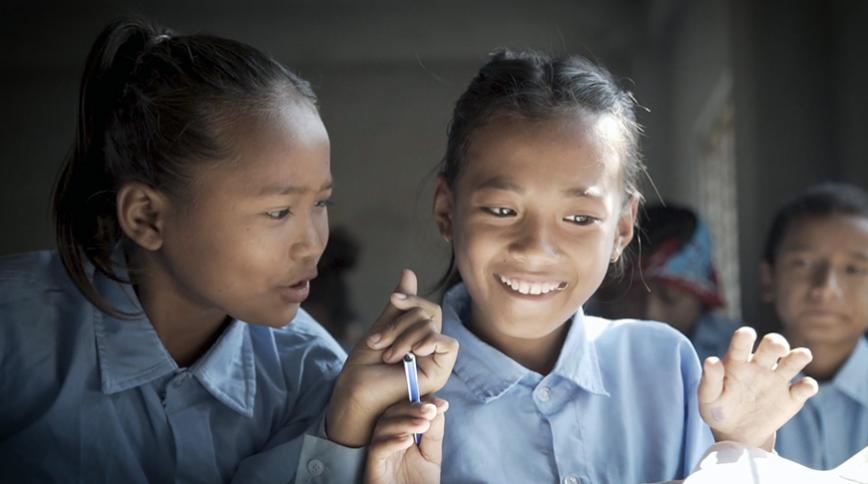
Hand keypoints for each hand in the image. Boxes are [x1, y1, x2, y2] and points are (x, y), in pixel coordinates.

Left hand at [326, 269, 458, 446]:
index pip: (427, 308)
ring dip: (405, 337)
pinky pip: (448, 344)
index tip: (392, 300)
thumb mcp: (381, 329)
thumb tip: (409, 273)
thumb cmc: (363, 368)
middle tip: (380, 343)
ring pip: (433, 326)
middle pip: (430, 314)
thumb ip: (398, 306)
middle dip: (401, 323)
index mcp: (417, 339)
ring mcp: (435, 361)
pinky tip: (413, 352)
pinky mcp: (439, 373)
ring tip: (388, 356)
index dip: (412, 300)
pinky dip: (429, 342)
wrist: (355, 393)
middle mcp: (429, 349)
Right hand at [364, 397, 447, 483]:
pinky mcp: (373, 466)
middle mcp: (387, 438)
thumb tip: (438, 408)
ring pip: (383, 427)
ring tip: (423, 425)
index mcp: (401, 432)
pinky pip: (377, 449)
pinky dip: (392, 441)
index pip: (406, 409)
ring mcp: (379, 452)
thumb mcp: (431, 456)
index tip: (441, 404)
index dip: (421, 402)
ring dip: (404, 422)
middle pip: (393, 413)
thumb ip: (434, 434)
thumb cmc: (417, 483)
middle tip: (430, 410)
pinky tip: (407, 441)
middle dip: (412, 408)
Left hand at [698, 327, 817, 450]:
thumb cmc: (718, 410)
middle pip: (772, 345)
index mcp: (737, 361)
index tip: (747, 334)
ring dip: (799, 356)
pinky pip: (804, 387)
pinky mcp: (791, 398)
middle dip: (777, 342)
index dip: (745, 336)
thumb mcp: (708, 398)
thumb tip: (711, 360)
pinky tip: (805, 387)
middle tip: (778, 348)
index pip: (741, 343)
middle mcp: (760, 365)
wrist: (736, 435)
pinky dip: (808, 385)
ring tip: (801, 356)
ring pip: (793, 360)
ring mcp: (777, 380)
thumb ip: (710, 380)